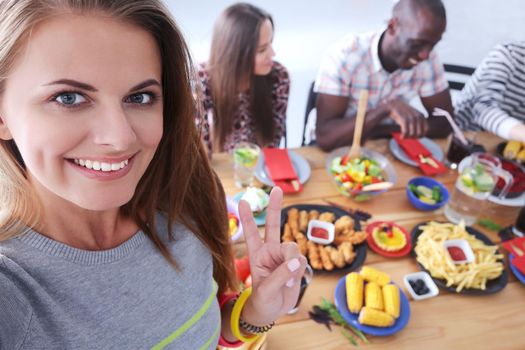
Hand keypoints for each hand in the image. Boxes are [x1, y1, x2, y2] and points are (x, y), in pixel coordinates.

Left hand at [237, 187, 306, 325]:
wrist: (272, 311)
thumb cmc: (263, 300)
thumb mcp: (267, 290)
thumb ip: (281, 275)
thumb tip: (297, 260)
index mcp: (257, 255)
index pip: (251, 233)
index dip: (247, 218)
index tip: (243, 201)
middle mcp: (270, 251)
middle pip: (273, 225)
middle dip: (275, 206)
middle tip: (276, 188)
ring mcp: (283, 257)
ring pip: (293, 249)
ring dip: (293, 264)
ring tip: (288, 283)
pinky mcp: (296, 264)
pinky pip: (302, 261)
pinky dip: (299, 273)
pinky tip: (293, 284)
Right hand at [388, 98, 428, 137]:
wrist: (393, 105)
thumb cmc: (403, 112)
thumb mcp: (413, 115)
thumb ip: (418, 122)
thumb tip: (421, 135)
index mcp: (421, 116)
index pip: (426, 130)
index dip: (421, 135)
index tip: (415, 136)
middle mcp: (418, 117)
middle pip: (419, 133)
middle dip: (414, 137)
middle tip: (408, 137)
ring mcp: (411, 118)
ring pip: (412, 134)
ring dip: (408, 137)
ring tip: (404, 136)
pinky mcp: (404, 119)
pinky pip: (405, 132)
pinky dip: (403, 136)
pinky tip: (401, 137)